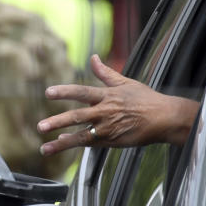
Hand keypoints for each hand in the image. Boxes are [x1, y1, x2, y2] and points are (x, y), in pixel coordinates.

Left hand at [36, 55, 200, 155]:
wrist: (165, 119)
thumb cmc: (146, 99)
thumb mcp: (125, 83)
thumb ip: (105, 73)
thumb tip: (93, 57)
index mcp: (107, 95)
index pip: (81, 91)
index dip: (64, 91)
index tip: (48, 92)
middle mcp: (105, 112)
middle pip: (77, 116)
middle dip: (57, 121)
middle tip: (40, 126)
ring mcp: (108, 128)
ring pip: (81, 136)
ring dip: (61, 142)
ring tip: (44, 148)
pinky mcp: (112, 141)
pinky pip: (90, 144)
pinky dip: (75, 144)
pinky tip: (60, 144)